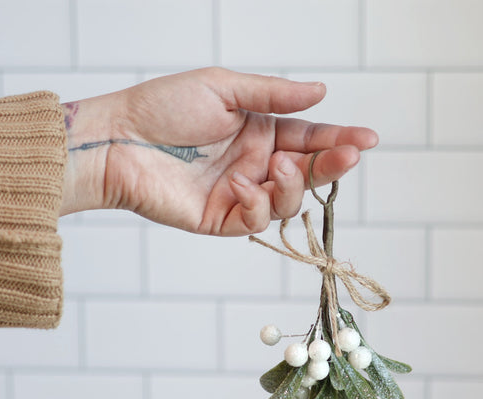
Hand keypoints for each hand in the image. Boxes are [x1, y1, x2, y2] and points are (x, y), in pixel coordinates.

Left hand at [61, 67, 377, 235]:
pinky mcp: (218, 218)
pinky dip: (256, 204)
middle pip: (305, 174)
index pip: (308, 139)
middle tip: (348, 154)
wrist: (119, 139)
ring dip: (292, 185)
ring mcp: (237, 194)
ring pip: (285, 201)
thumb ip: (274, 95)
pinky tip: (242, 186)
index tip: (368, 139)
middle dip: (330, 166)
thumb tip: (321, 92)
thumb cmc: (163, 107)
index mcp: (258, 132)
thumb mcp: (225, 88)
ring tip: (278, 164)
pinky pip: (253, 220)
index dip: (339, 140)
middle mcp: (253, 165)